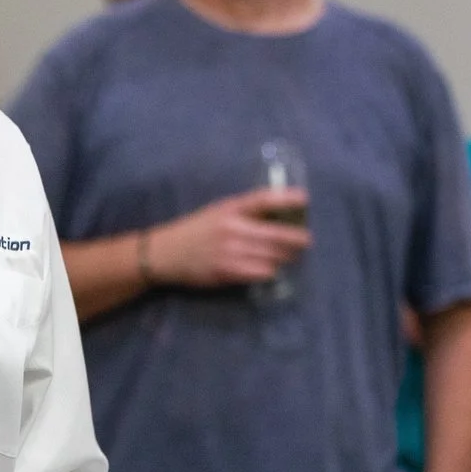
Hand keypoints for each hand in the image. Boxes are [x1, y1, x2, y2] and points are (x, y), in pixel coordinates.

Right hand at [144, 189, 309, 287]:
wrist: (165, 254)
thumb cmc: (195, 231)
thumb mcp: (217, 213)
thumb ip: (244, 212)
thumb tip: (278, 215)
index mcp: (229, 209)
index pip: (262, 200)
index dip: (286, 199)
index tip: (304, 199)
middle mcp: (232, 228)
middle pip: (276, 233)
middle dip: (296, 239)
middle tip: (305, 240)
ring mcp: (230, 251)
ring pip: (272, 255)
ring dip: (285, 256)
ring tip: (290, 256)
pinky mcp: (227, 271)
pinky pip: (261, 272)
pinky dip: (270, 270)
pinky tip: (270, 268)